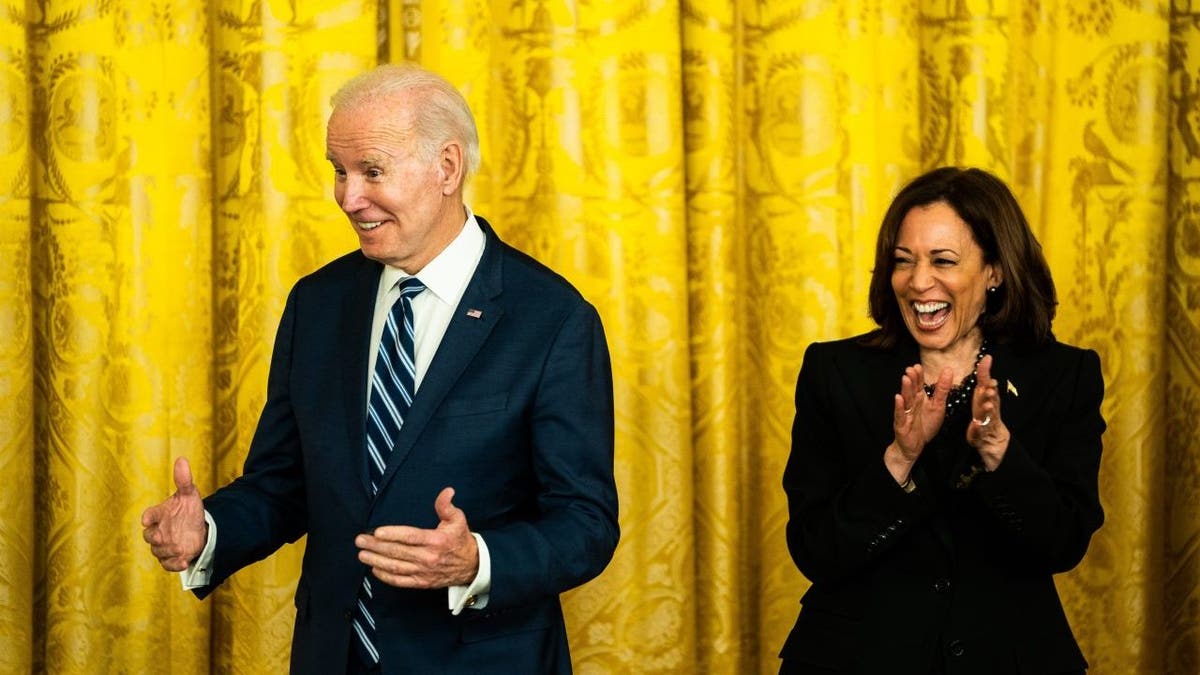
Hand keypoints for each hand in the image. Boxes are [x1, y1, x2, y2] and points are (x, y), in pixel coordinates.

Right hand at [141, 457, 207, 571]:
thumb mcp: (189, 494)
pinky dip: (173, 564)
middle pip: (150, 537)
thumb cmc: (189, 510)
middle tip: (167, 538)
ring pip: (158, 551)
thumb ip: (184, 479)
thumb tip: (182, 459)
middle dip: (157, 538)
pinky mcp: (170, 557)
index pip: (149, 515)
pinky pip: (167, 564)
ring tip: (181, 549)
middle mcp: (157, 531)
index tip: (147, 520)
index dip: (148, 518)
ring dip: (168, 551)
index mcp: (158, 514)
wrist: (199, 528)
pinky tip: (183, 562)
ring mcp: (162, 545)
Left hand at [356, 487, 478, 588]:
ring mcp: (424, 572)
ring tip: (362, 554)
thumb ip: (447, 506)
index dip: (393, 534)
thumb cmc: (461, 540)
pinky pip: (401, 581)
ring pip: (396, 567)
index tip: (377, 532)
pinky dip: (386, 576)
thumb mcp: (458, 520)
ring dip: (377, 561)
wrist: (472, 566)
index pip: (410, 537)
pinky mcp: (422, 582)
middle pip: (398, 552)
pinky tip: (374, 569)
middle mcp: (429, 557)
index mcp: (436, 541)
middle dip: (377, 546)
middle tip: (360, 540)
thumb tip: (446, 491)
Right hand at [886, 364, 952, 480]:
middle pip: (911, 390)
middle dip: (911, 380)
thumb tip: (948, 369)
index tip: (918, 366)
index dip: (918, 376)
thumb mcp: (938, 406)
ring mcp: (905, 413)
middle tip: (911, 369)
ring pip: (906, 400)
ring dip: (905, 389)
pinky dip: (899, 407)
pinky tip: (898, 398)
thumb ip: (942, 388)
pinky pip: (900, 415)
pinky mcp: (901, 424)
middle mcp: (911, 404)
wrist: (915, 445)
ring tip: (905, 379)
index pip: (918, 384)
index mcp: (919, 398)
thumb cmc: (925, 424)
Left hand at [967, 355, 1010, 469]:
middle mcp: (989, 406)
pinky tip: (976, 426)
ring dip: (987, 410)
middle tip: (989, 389)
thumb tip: (986, 358)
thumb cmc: (984, 410)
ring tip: (987, 406)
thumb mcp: (983, 392)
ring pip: (988, 414)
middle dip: (990, 393)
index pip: (987, 384)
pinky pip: (979, 430)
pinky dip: (978, 428)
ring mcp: (986, 419)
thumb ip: (984, 376)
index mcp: (986, 397)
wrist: (991, 436)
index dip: (987, 376)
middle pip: (990, 398)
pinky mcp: (981, 432)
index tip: (988, 366)